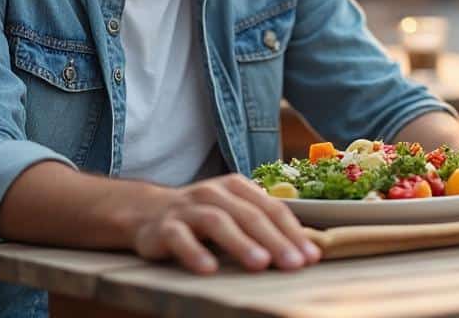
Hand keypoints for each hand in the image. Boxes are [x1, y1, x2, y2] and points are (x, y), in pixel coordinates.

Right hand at [131, 174, 319, 273]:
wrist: (147, 212)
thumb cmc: (203, 216)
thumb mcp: (234, 212)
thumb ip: (264, 226)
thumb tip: (307, 252)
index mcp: (238, 187)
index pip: (272, 209)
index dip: (293, 233)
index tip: (311, 257)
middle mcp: (215, 193)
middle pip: (250, 216)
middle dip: (276, 240)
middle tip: (294, 264)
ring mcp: (189, 208)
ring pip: (218, 223)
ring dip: (241, 243)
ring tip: (261, 264)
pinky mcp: (164, 227)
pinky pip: (180, 239)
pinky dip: (194, 253)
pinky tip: (209, 269)